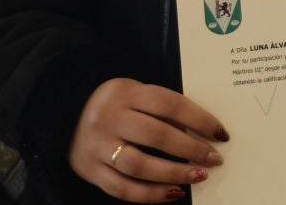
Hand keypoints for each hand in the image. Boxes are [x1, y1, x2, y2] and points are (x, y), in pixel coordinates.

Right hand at [68, 78, 228, 201]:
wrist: (65, 116)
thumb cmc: (115, 106)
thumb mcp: (135, 94)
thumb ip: (163, 109)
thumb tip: (205, 132)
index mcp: (124, 92)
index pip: (170, 103)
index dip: (199, 119)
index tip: (221, 133)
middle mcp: (108, 117)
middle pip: (157, 135)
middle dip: (191, 149)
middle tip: (214, 158)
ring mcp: (97, 146)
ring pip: (140, 165)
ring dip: (174, 173)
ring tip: (199, 176)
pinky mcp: (90, 171)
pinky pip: (123, 189)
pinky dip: (151, 195)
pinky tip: (174, 193)